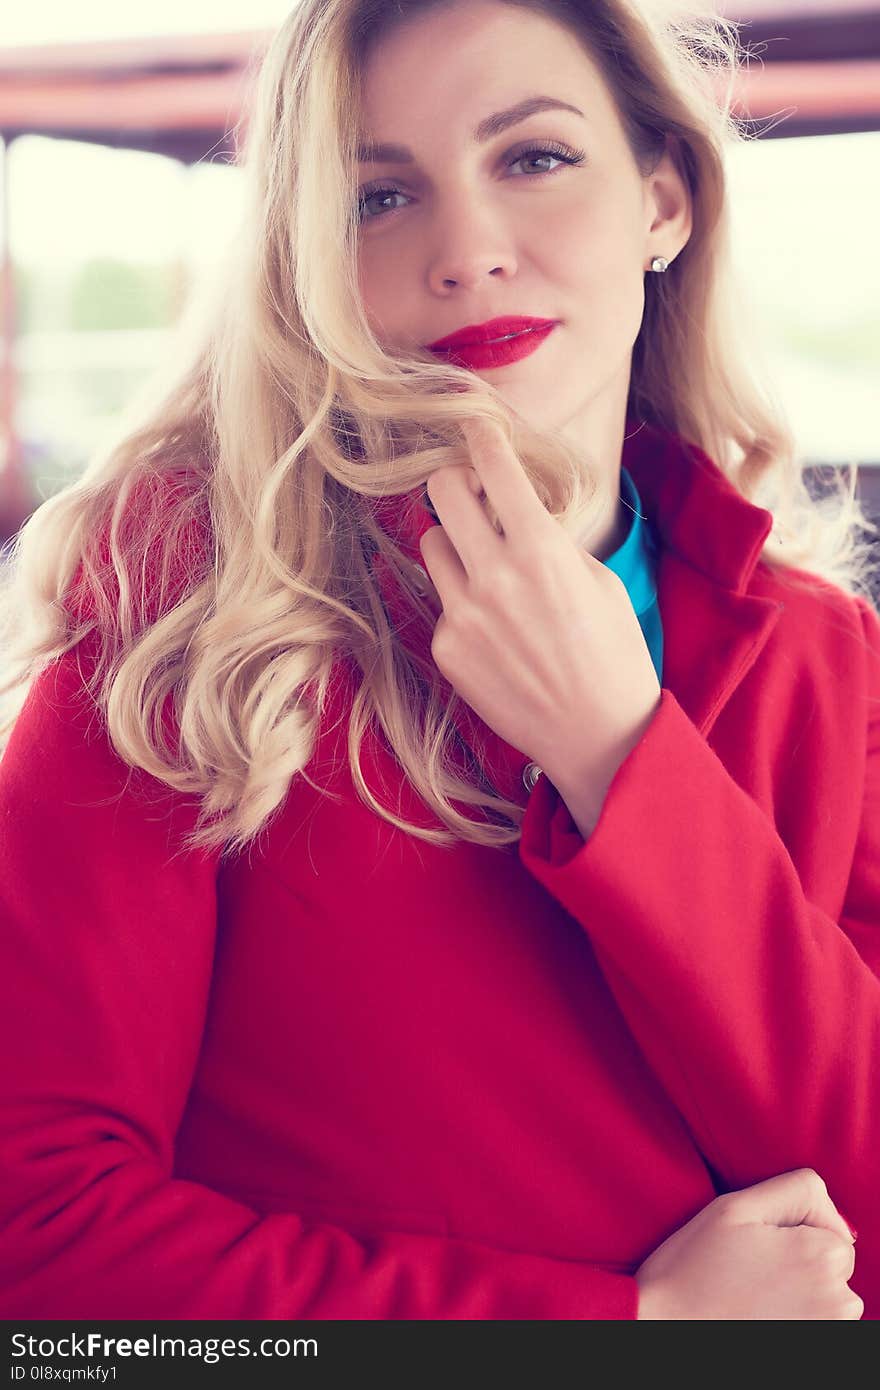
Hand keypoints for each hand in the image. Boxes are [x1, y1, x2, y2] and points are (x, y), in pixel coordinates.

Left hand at [418, 416, 660, 803]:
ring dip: (455, 543)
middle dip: (454, 480)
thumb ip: (549, 541)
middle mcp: (494, 576)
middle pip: (440, 491)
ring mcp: (464, 614)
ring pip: (432, 545)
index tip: (475, 425)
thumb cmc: (612, 655)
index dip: (481, 437)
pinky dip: (463, 603)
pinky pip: (442, 602)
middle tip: (470, 490)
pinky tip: (496, 632)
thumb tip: (511, 511)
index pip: (494, 468)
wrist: (599, 736)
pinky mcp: (447, 648)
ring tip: (489, 571)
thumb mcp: (598, 581)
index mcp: (541, 550)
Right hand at [635, 1168, 862, 1319]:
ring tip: (752, 1293)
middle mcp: (837, 1298)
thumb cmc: (693, 1266)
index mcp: (821, 1255)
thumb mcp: (737, 1206)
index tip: (757, 1240)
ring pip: (828, 1293)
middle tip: (750, 1266)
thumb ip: (797, 1192)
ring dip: (802, 1289)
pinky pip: (818, 1321)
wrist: (665, 1328)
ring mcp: (827, 1329)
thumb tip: (836, 1217)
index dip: (794, 1226)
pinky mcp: (813, 1348)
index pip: (832, 1225)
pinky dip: (797, 1316)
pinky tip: (759, 1316)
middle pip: (833, 1260)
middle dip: (801, 1257)